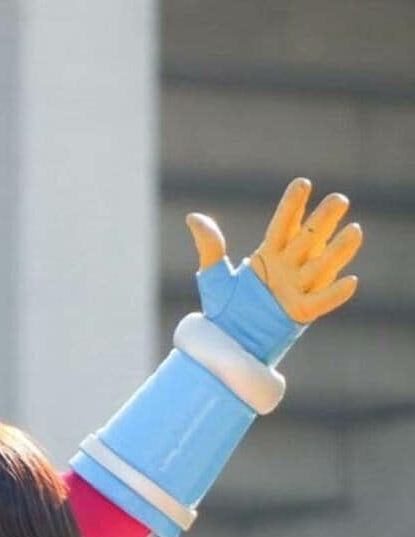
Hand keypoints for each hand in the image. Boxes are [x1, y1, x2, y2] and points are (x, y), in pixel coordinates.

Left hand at [186, 178, 361, 323]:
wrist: (226, 342)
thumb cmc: (224, 308)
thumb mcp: (213, 275)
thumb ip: (210, 246)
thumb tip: (193, 217)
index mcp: (269, 255)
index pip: (284, 225)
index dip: (293, 205)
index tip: (303, 183)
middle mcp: (288, 267)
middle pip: (309, 239)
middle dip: (323, 220)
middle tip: (339, 199)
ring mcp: (297, 288)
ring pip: (322, 265)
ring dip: (339, 249)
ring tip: (355, 230)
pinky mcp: (301, 312)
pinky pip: (322, 301)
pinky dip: (336, 293)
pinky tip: (351, 280)